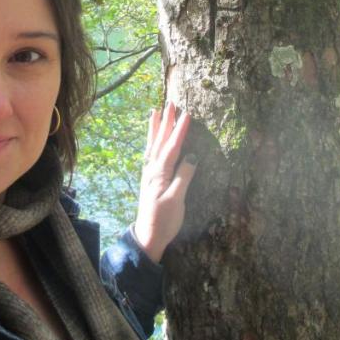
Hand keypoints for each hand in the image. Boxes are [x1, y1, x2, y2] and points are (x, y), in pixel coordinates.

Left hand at [133, 102, 197, 262]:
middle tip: (170, 103)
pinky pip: (150, 153)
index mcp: (160, 173)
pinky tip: (152, 138)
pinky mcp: (149, 179)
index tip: (187, 114)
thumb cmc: (164, 221)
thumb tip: (192, 156)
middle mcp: (152, 170)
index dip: (180, 130)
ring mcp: (149, 174)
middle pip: (160, 141)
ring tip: (156, 111)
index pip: (172, 147)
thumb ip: (183, 178)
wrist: (147, 236)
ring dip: (156, 128)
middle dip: (166, 122)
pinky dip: (151, 142)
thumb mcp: (176, 201)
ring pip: (153, 145)